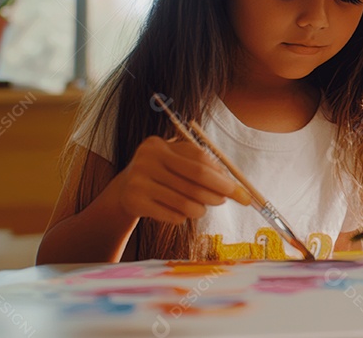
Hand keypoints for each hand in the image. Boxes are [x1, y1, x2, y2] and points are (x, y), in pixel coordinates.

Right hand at [110, 136, 249, 224]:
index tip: (238, 189)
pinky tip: (182, 214)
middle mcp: (147, 159)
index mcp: (158, 145)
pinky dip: (183, 217)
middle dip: (217, 192)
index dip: (221, 175)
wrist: (124, 191)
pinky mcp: (135, 202)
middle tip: (225, 200)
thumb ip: (202, 168)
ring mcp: (138, 181)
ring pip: (185, 201)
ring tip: (202, 209)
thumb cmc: (160, 175)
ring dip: (201, 209)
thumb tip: (235, 186)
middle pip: (195, 177)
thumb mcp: (175, 163)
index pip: (199, 159)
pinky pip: (172, 214)